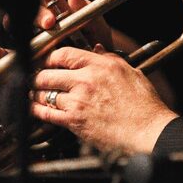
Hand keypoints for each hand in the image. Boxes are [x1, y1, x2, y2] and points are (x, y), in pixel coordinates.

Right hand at [0, 0, 112, 65]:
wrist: (94, 91)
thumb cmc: (99, 60)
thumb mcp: (100, 37)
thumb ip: (92, 17)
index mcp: (64, 18)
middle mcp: (46, 30)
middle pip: (35, 13)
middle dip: (40, 14)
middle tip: (50, 23)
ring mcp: (35, 46)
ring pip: (18, 30)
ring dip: (15, 24)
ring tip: (13, 22)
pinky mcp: (26, 65)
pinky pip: (9, 58)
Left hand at [30, 44, 178, 153]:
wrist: (149, 132)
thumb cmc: (144, 106)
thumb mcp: (130, 72)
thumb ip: (109, 59)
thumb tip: (96, 50)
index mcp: (100, 65)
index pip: (64, 54)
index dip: (51, 57)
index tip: (47, 61)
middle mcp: (86, 80)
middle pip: (48, 72)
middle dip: (38, 75)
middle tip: (36, 77)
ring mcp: (78, 101)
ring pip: (44, 93)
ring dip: (36, 93)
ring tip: (34, 93)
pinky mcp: (74, 121)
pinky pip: (46, 113)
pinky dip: (36, 109)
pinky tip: (33, 108)